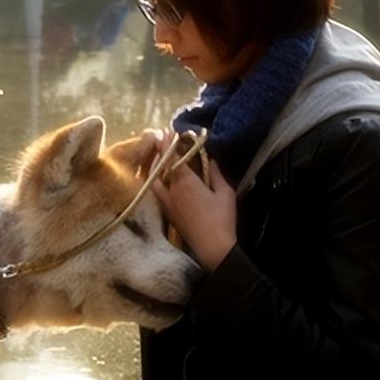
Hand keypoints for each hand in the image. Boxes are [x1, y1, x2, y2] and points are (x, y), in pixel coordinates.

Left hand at [151, 134, 236, 271]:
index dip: (169, 144)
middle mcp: (171, 190)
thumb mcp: (225, 193)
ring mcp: (167, 202)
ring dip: (154, 165)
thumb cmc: (222, 219)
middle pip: (160, 166)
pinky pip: (155, 191)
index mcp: (186, 182)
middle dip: (160, 150)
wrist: (211, 247)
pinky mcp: (167, 212)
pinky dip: (154, 179)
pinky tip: (156, 176)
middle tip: (159, 137)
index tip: (167, 131)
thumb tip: (211, 159)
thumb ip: (216, 174)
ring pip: (154, 179)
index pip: (173, 158)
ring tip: (156, 155)